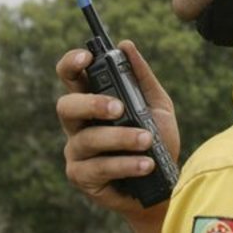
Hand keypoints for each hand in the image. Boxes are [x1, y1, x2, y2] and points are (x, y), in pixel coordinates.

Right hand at [55, 40, 179, 221]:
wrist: (166, 186)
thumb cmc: (157, 143)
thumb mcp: (157, 106)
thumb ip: (142, 78)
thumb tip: (126, 45)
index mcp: (91, 101)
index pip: (70, 76)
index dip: (71, 63)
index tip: (87, 57)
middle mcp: (78, 125)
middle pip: (66, 106)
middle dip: (91, 104)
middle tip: (119, 108)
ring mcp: (76, 152)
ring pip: (88, 139)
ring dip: (120, 138)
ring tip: (147, 140)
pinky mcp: (82, 177)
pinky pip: (99, 167)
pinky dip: (125, 164)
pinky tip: (145, 164)